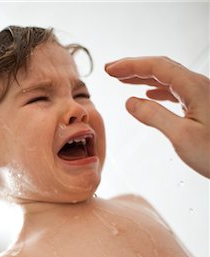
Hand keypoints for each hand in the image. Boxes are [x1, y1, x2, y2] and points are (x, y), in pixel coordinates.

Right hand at [105, 56, 209, 177]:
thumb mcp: (181, 136)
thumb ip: (154, 117)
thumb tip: (130, 102)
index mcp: (194, 88)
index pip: (157, 67)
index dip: (131, 66)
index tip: (110, 69)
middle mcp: (199, 86)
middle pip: (162, 68)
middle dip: (135, 68)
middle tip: (112, 71)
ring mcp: (202, 96)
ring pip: (169, 79)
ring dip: (145, 78)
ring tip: (125, 81)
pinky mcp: (203, 107)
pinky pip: (176, 91)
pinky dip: (158, 91)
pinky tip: (150, 96)